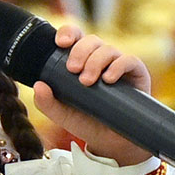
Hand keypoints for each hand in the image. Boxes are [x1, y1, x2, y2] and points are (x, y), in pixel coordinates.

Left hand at [33, 25, 152, 165]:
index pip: (75, 37)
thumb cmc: (85, 122)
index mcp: (80, 61)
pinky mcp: (136, 74)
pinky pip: (129, 60)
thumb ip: (46, 102)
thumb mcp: (61, 114)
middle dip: (80, 51)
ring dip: (95, 61)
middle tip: (72, 70)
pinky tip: (108, 79)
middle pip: (91, 40)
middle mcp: (100, 59)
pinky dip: (118, 66)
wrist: (110, 142)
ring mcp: (118, 65)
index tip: (60, 43)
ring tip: (87, 81)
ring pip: (108, 49)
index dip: (68, 33)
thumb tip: (38, 85)